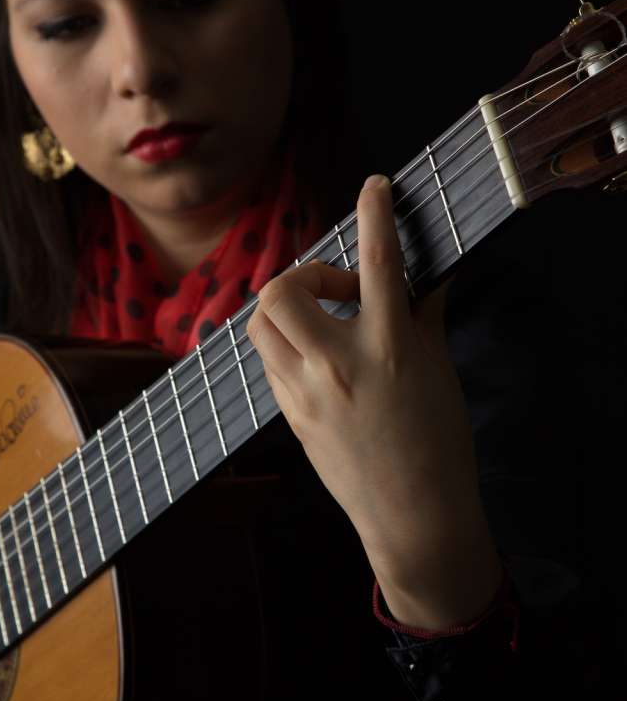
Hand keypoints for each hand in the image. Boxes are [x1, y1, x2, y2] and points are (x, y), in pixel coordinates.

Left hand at [246, 174, 499, 614]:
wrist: (414, 515)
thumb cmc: (438, 441)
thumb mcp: (438, 367)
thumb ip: (422, 314)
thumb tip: (422, 273)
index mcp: (388, 345)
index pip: (376, 260)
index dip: (374, 211)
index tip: (374, 186)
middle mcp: (337, 363)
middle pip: (283, 289)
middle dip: (303, 274)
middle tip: (337, 291)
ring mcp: (305, 392)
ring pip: (261, 324)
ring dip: (286, 307)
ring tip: (322, 321)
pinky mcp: (289, 415)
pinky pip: (269, 361)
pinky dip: (286, 345)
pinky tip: (317, 357)